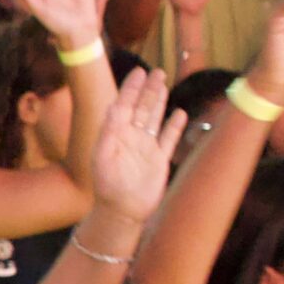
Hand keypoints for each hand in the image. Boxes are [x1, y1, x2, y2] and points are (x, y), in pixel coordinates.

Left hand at [88, 66, 183, 224]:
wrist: (122, 211)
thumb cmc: (107, 186)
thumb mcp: (103, 156)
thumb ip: (109, 131)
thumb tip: (114, 106)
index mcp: (116, 134)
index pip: (124, 104)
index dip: (131, 88)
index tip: (139, 72)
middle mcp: (131, 137)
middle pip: (142, 107)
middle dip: (148, 89)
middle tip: (156, 72)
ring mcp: (146, 148)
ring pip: (154, 118)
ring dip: (160, 101)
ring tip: (164, 84)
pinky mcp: (159, 160)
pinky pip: (169, 138)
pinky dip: (174, 126)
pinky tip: (180, 113)